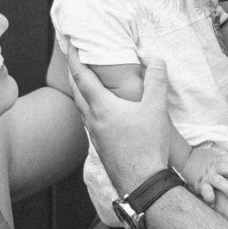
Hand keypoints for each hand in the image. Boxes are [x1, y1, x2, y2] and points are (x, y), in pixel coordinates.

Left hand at [67, 46, 170, 194]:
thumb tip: (157, 61)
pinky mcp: (101, 147)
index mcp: (101, 107)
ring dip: (81, 92)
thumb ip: (156, 82)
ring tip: (87, 83)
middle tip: (74, 60)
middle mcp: (92, 120)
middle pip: (76, 91)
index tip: (70, 45)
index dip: (74, 59)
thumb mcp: (156, 109)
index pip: (82, 77)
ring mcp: (95, 136)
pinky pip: (90, 122)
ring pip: (82, 108)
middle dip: (74, 73)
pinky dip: (90, 108)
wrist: (142, 183)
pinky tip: (101, 113)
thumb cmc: (146, 147)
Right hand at [182, 147, 227, 205]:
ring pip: (219, 181)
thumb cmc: (207, 161)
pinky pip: (205, 191)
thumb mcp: (218, 158)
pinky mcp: (199, 184)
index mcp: (220, 160)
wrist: (186, 160)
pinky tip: (214, 204)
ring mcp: (207, 176)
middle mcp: (215, 167)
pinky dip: (209, 197)